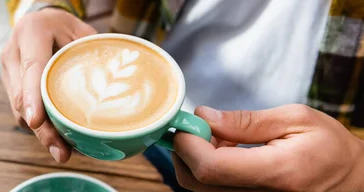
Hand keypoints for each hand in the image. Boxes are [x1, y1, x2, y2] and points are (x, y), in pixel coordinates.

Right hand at [1, 8, 96, 162]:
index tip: (36, 121)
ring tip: (64, 150)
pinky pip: (23, 111)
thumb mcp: (82, 31)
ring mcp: (8, 72)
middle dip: (42, 129)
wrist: (41, 21)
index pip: (31, 68)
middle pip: (23, 98)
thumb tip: (115, 89)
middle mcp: (13, 53)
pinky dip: (40, 126)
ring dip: (41, 132)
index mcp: (31, 33)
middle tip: (61, 152)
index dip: (33, 97)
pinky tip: (59, 137)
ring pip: (20, 110)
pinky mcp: (11, 86)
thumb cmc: (65, 26)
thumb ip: (92, 55)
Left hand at [172, 104, 363, 190]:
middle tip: (203, 127)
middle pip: (196, 183)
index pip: (210, 167)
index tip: (188, 122)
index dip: (188, 143)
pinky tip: (227, 155)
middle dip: (186, 151)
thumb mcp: (295, 119)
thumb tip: (204, 117)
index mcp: (278, 172)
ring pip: (200, 190)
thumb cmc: (329, 147)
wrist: (352, 178)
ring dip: (197, 161)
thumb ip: (245, 121)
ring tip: (222, 140)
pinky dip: (209, 173)